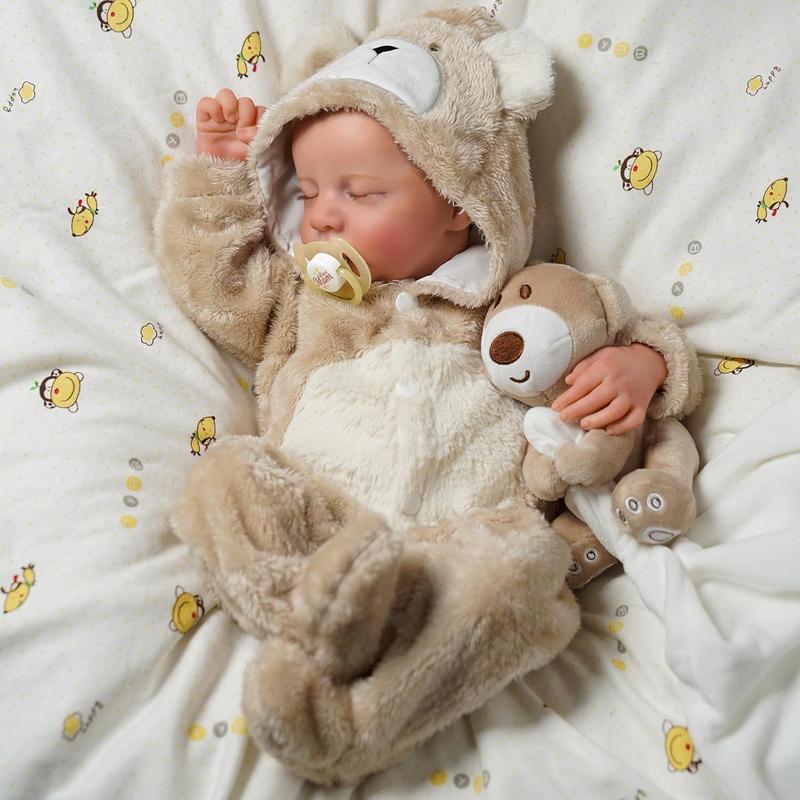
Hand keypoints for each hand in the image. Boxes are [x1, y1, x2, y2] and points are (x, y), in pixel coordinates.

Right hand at [196, 88, 265, 159]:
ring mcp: (221, 117)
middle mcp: (237, 118)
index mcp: (252, 125)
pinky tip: (217, 120)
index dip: (260, 118)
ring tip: (229, 121)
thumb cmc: (239, 164)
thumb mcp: (254, 151)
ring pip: (226, 94)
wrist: (221, 176)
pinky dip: (213, 107)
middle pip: (245, 101)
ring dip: (231, 106)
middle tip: (241, 132)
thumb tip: (248, 129)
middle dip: (246, 115)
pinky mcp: (204, 119)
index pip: (260, 110)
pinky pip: (206, 102)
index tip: (255, 135)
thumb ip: (258, 136)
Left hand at [551, 344, 666, 434]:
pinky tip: (608, 430)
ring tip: (583, 424)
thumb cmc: (617, 361)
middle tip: (563, 418)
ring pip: (616, 411)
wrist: (649, 361)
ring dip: (598, 420)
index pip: (583, 385)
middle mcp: (619, 382)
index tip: (555, 408)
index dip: (568, 398)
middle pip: (597, 399)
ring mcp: (632, 395)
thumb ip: (582, 368)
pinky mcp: (643, 406)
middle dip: (577, 410)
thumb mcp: (598, 356)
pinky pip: (635, 420)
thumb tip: (568, 382)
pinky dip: (622, 427)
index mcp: (606, 367)